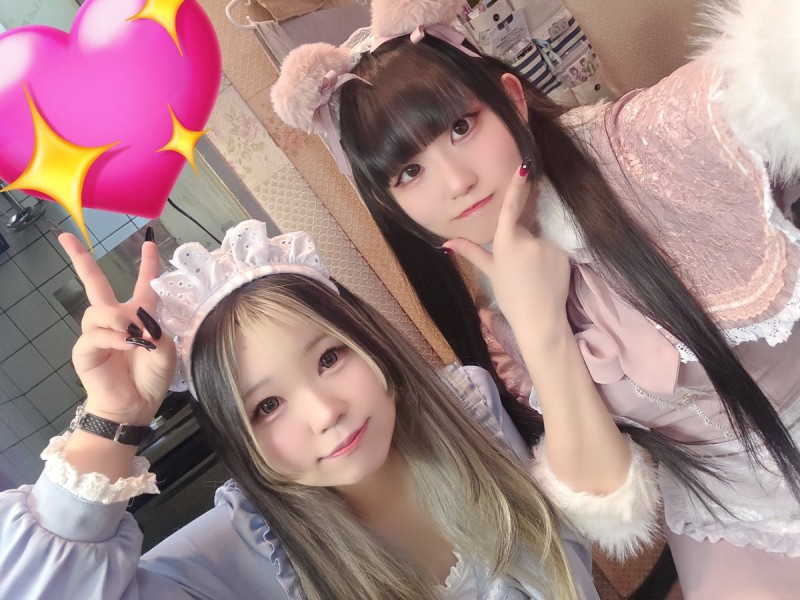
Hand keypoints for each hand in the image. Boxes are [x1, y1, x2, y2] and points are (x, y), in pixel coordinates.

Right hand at [60, 234, 174, 424]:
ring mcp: (97, 333)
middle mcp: (115, 319)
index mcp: (139, 316)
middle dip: (81, 259)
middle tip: (66, 237)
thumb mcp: (166, 352)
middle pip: (95, 283)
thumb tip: (138, 322)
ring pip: (99, 311)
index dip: (147, 263)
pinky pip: (95, 335)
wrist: (135, 405)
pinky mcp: (86, 350)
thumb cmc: (151, 378)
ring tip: (133, 334)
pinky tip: (126, 344)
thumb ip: (157, 331)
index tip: (149, 241)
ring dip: (117, 319)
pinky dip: (113, 338)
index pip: (143, 284)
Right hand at [443, 162, 570, 342]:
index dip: (517, 186)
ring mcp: (549, 246)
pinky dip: (552, 255)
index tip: (525, 167)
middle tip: (524, 268)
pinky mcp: (566, 253)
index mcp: (507, 243)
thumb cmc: (511, 297)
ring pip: (542, 237)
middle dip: (524, 237)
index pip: (511, 208)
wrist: (540, 320)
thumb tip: (446, 243)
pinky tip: (548, 274)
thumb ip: (471, 252)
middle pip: (526, 226)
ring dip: (538, 247)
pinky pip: (556, 245)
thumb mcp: (491, 272)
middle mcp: (529, 240)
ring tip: (536, 274)